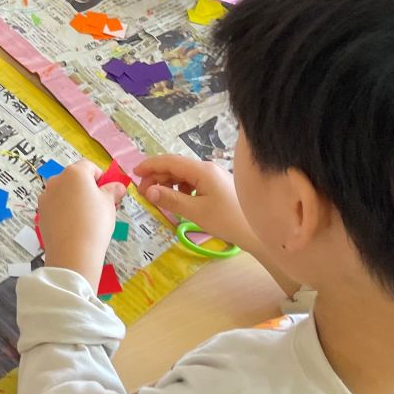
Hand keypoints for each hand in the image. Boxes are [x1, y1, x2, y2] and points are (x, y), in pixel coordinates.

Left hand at [36, 160, 126, 287]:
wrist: (73, 252)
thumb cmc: (95, 222)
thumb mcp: (109, 204)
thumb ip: (113, 191)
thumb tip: (118, 186)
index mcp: (74, 173)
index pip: (89, 166)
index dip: (101, 177)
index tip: (108, 192)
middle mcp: (56, 180)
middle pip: (74, 178)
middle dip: (86, 188)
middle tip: (98, 205)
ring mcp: (46, 196)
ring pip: (63, 192)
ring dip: (73, 198)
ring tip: (85, 218)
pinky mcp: (41, 211)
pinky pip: (55, 205)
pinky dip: (63, 210)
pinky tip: (72, 225)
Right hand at [134, 154, 253, 249]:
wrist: (259, 232)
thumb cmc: (228, 220)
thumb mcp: (196, 212)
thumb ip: (171, 200)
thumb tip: (148, 191)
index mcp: (202, 170)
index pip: (169, 161)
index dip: (150, 166)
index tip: (134, 174)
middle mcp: (207, 168)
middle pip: (175, 166)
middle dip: (157, 177)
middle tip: (145, 193)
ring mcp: (213, 176)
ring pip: (183, 174)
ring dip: (168, 183)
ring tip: (159, 198)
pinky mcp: (217, 185)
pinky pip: (192, 182)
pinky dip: (180, 189)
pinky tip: (179, 201)